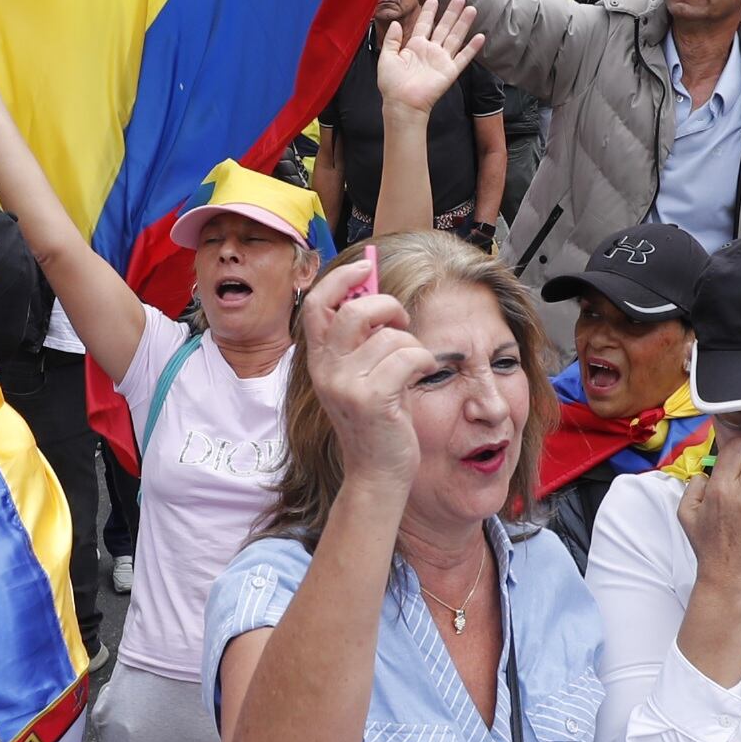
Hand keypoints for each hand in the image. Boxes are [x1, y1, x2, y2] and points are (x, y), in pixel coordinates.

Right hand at [298, 246, 431, 486]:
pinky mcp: (371, 400)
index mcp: (319, 361)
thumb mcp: (361, 375)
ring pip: (390, 336)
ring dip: (413, 346)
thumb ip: (361, 337)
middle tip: (402, 322)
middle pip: (354, 310)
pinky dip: (424, 362)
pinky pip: (409, 356)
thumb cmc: (378, 421)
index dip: (341, 278)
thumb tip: (373, 287)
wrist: (378, 473)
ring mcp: (344, 386)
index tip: (366, 267)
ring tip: (411, 368)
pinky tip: (420, 379)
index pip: (317, 304)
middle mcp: (325, 371)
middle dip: (388, 306)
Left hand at [376, 0, 484, 114]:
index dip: (429, 12)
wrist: (402, 103)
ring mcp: (441, 60)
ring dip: (463, 24)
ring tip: (471, 9)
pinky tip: (480, 36)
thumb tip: (395, 22)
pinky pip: (463, 57)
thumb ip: (391, 39)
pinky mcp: (450, 71)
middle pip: (443, 27)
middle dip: (451, 13)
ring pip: (455, 37)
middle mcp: (430, 51)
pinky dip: (472, 48)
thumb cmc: (392, 84)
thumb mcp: (386, 57)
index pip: (424, 24)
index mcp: (414, 46)